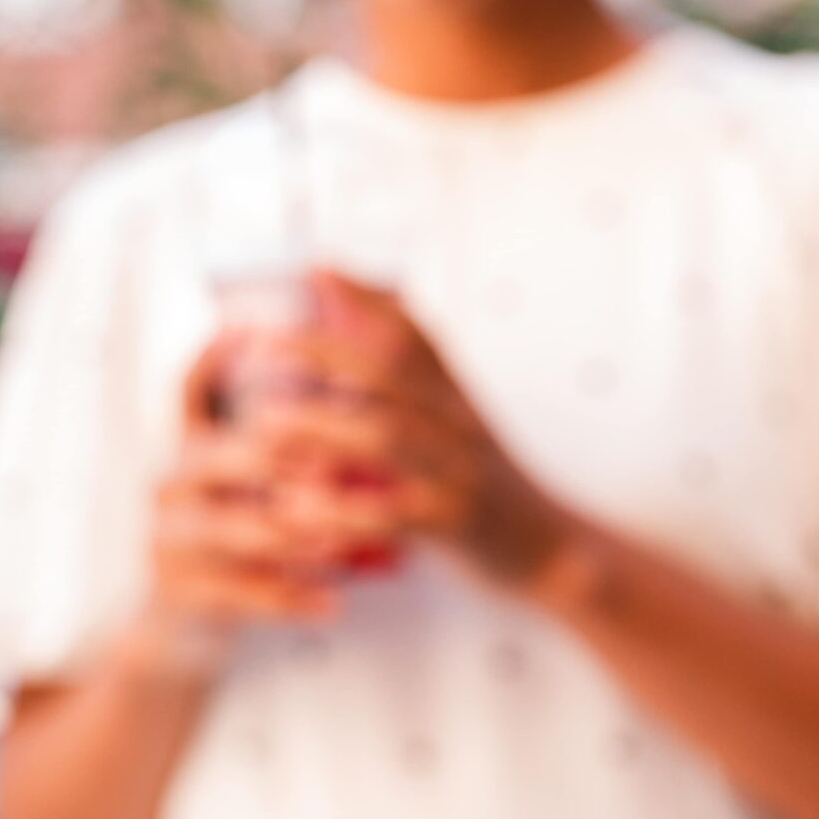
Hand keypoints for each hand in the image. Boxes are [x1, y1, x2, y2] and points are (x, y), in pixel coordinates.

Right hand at [129, 336, 357, 673]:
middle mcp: (175, 479)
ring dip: (306, 533)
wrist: (179, 627)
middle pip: (234, 452)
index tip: (284, 343)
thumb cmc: (233, 540)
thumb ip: (286, 429)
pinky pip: (240, 592)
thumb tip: (343, 371)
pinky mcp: (175, 590)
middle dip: (302, 456)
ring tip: (356, 539)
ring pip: (242, 526)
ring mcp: (169, 535)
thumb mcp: (247, 481)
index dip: (229, 359)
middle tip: (360, 462)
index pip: (195, 384)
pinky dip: (292, 596)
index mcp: (193, 442)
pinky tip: (334, 601)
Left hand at [241, 272, 580, 588]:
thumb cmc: (494, 488)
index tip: (317, 270)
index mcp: (459, 398)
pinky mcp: (457, 523)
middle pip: (391, 374)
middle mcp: (462, 423)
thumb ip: (419, 392)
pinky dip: (343, 510)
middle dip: (324, 353)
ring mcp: (461, 471)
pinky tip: (300, 510)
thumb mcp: (465, 429)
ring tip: (265, 422)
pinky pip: (395, 513)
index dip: (367, 298)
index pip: (415, 333)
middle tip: (263, 343)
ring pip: (388, 437)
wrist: (556, 548)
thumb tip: (363, 354)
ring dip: (322, 426)